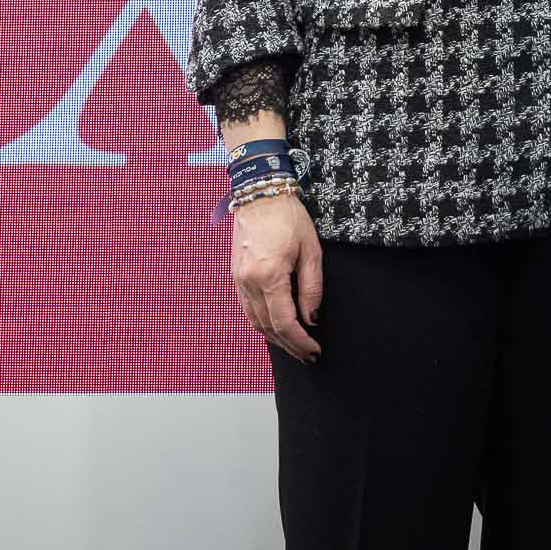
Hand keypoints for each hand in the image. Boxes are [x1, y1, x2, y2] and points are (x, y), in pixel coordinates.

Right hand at [231, 191, 322, 362]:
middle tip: (308, 356)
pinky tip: (275, 327)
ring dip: (274, 339)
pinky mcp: (236, 276)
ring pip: (254, 322)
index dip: (300, 342)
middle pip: (268, 328)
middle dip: (289, 346)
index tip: (314, 350)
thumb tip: (311, 318)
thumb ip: (312, 288)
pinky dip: (261, 323)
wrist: (260, 193)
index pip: (285, 323)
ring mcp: (239, 280)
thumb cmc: (288, 217)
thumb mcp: (311, 250)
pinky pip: (246, 309)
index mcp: (269, 276)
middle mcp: (249, 282)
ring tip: (294, 346)